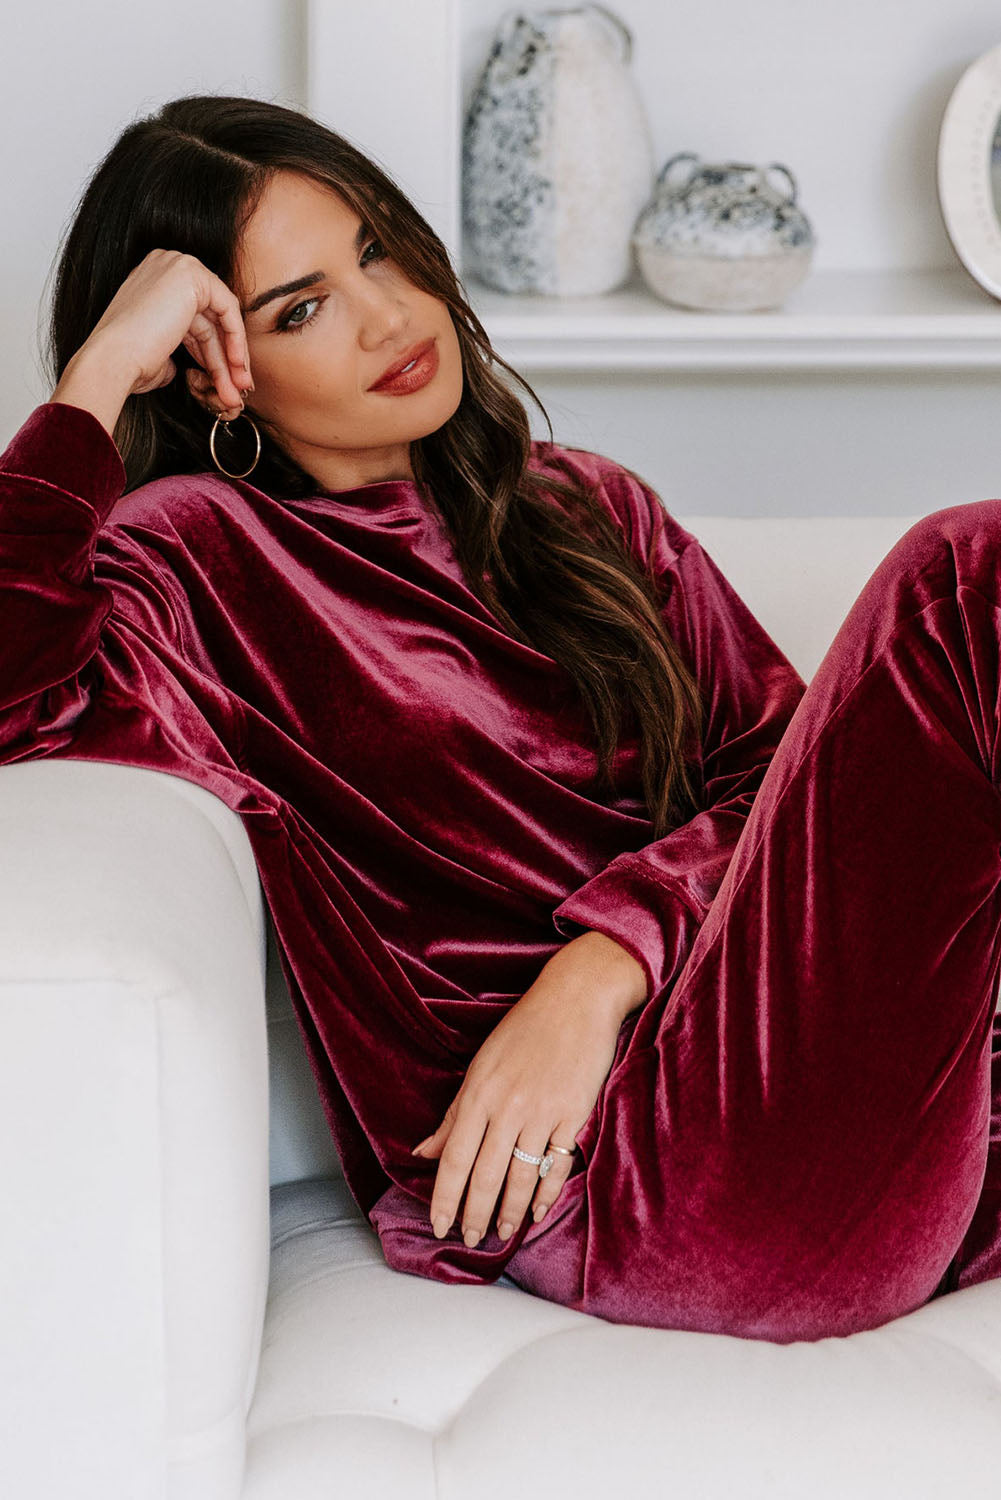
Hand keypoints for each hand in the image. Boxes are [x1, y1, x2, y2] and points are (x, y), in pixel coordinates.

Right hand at [65, 248, 253, 419]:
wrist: (112, 360)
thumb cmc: (128, 362)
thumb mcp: (159, 352)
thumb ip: (175, 347)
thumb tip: (180, 365)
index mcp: (152, 282)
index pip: (195, 317)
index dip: (211, 352)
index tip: (223, 381)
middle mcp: (165, 267)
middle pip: (209, 318)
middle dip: (225, 358)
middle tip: (236, 390)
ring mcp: (177, 266)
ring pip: (220, 317)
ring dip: (232, 357)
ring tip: (237, 390)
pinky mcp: (192, 274)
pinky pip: (228, 308)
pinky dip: (236, 339)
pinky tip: (238, 367)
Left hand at [412, 931, 647, 1245]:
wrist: (577, 999)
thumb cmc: (524, 1028)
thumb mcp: (481, 1065)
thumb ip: (454, 1114)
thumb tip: (422, 1151)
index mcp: (478, 1094)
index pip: (453, 1159)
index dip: (443, 1197)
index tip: (437, 1225)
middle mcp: (506, 1106)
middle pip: (485, 1175)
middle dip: (475, 1214)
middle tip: (470, 1239)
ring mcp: (542, 1112)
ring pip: (520, 1176)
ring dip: (509, 1211)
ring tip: (502, 1233)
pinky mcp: (573, 1115)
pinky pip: (555, 1164)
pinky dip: (545, 1192)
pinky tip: (537, 1211)